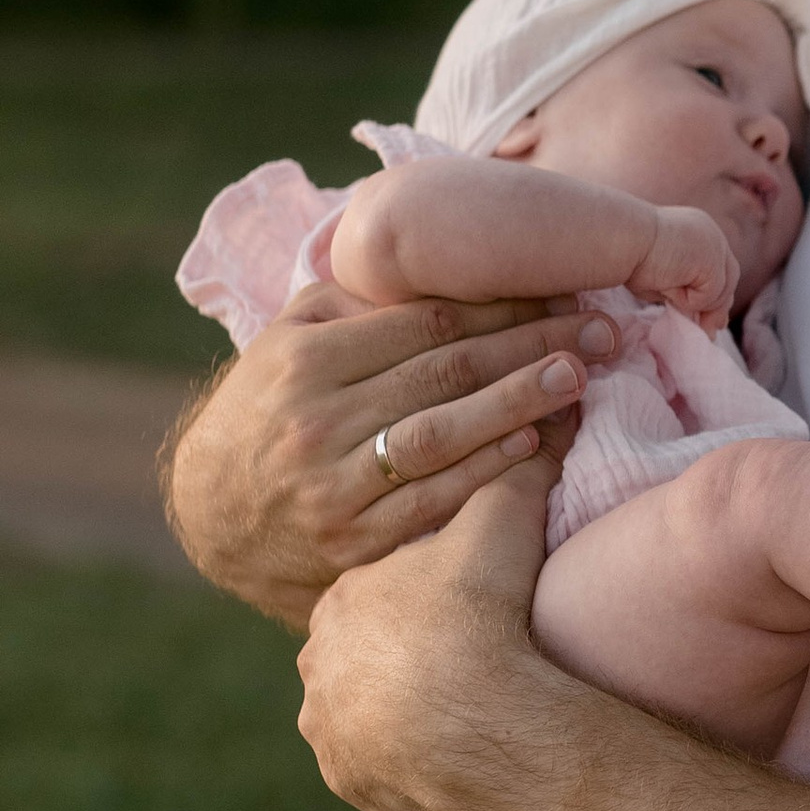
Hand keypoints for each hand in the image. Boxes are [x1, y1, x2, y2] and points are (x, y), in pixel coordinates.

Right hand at [164, 287, 617, 629]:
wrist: (208, 514)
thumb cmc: (266, 410)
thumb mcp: (285, 342)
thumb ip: (353, 305)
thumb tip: (439, 268)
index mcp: (303, 358)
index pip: (423, 322)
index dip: (499, 306)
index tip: (559, 294)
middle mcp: (316, 418)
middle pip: (443, 372)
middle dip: (529, 347)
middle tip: (599, 333)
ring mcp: (333, 484)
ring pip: (441, 435)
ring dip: (517, 404)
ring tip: (577, 378)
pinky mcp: (350, 542)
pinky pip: (431, 500)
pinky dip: (486, 470)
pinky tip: (534, 445)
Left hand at [296, 458, 555, 810]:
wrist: (467, 712)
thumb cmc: (476, 610)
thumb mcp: (502, 523)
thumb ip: (517, 474)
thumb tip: (548, 415)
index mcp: (344, 600)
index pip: (378, 593)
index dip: (422, 598)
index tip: (463, 605)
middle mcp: (320, 665)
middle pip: (363, 658)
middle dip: (403, 661)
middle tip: (464, 664)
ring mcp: (329, 727)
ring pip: (363, 718)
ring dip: (400, 720)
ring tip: (457, 720)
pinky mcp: (350, 779)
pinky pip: (379, 774)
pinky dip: (409, 770)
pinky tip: (450, 763)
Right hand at [631, 203, 738, 328]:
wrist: (620, 239)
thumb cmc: (629, 258)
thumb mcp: (663, 277)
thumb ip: (684, 289)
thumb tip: (703, 319)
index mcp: (699, 230)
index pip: (720, 267)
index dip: (717, 295)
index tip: (714, 322)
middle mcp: (711, 233)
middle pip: (729, 277)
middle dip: (718, 308)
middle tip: (708, 332)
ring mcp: (714, 244)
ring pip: (720, 290)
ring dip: (694, 301)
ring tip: (665, 288)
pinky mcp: (712, 259)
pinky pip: (709, 295)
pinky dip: (688, 299)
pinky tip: (667, 284)